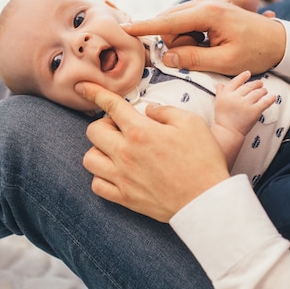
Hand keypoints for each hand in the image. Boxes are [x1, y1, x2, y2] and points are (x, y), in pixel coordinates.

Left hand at [76, 82, 229, 222]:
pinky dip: (101, 176)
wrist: (206, 201)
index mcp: (141, 131)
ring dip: (99, 150)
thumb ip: (165, 111)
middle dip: (104, 124)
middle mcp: (125, 153)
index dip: (94, 92)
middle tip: (121, 128)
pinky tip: (115, 172)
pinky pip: (96, 185)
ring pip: (89, 158)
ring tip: (116, 151)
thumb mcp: (192, 123)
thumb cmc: (203, 161)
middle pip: (93, 131)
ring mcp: (122, 177)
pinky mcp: (124, 198)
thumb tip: (148, 110)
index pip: (110, 105)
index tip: (83, 87)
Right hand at [124, 0, 285, 74]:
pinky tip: (209, 43)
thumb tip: (167, 57)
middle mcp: (205, 5)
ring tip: (210, 50)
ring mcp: (207, 6)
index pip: (168, 22)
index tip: (124, 28)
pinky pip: (187, 24)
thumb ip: (193, 59)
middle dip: (177, 43)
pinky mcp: (209, 11)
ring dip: (185, 41)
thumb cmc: (256, 52)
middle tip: (203, 55)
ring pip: (177, 25)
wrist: (280, 41)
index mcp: (208, 14)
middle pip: (170, 24)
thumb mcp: (225, 61)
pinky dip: (191, 37)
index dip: (145, 28)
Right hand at [210, 71, 275, 168]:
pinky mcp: (254, 111)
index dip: (243, 76)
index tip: (248, 73)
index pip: (236, 81)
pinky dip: (270, 99)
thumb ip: (220, 92)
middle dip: (256, 84)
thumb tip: (220, 84)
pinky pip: (265, 102)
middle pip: (248, 87)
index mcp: (226, 94)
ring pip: (258, 93)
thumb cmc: (223, 118)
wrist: (228, 132)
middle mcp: (236, 97)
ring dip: (263, 91)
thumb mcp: (218, 103)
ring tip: (264, 91)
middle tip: (260, 84)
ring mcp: (246, 104)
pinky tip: (273, 97)